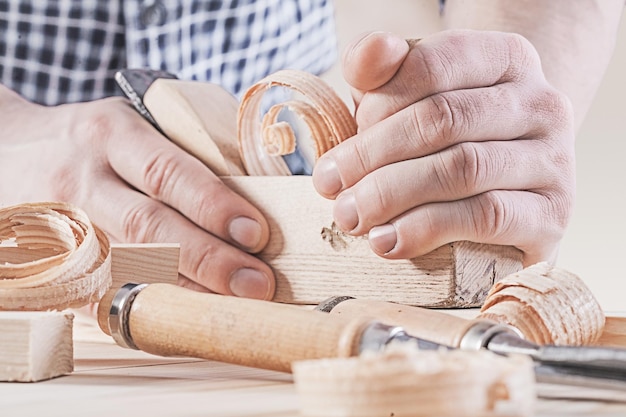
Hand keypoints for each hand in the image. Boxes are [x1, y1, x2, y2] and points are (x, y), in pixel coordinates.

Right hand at [0, 87, 274, 298]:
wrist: (1, 150)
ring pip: (126, 268)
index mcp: (109, 135)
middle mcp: (81, 180)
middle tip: (257, 284)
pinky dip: (141, 311)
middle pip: (149, 226)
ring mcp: (60, 227)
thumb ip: (175, 156)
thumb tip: (249, 200)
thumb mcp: (125, 126)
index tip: (257, 233)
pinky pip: (96, 296)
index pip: (168, 172)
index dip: (214, 206)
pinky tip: (181, 321)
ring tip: (230, 307)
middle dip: (209, 259)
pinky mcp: (46, 264)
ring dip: (183, 293)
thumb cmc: (86, 141)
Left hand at [312, 30, 575, 266]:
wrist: (505, 196)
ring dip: (392, 194)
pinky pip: (487, 216)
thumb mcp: (406, 101)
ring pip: (462, 168)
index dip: (375, 107)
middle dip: (372, 157)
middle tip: (331, 189)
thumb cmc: (445, 144)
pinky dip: (428, 229)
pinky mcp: (552, 214)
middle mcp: (541, 102)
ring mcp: (554, 159)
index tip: (334, 154)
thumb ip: (382, 73)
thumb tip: (369, 53)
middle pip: (443, 118)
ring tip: (352, 217)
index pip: (431, 65)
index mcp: (506, 58)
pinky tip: (389, 242)